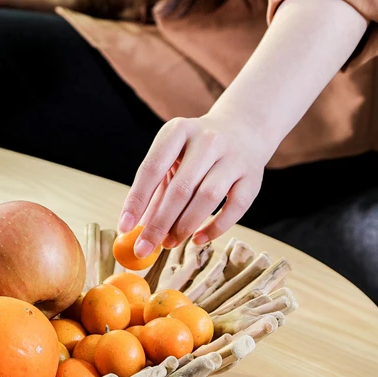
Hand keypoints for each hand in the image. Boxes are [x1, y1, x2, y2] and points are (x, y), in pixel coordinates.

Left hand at [118, 112, 274, 256]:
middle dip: (159, 223)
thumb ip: (154, 191)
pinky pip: (234, 208)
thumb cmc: (195, 151)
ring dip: (185, 226)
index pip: (152, 168)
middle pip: (180, 188)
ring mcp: (233, 157)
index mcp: (178, 131)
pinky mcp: (253, 176)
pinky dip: (215, 228)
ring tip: (169, 243)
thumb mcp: (172, 158)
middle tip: (144, 248)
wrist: (243, 128)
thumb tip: (133, 230)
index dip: (136, 200)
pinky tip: (198, 239)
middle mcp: (207, 140)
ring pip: (208, 198)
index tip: (124, 227)